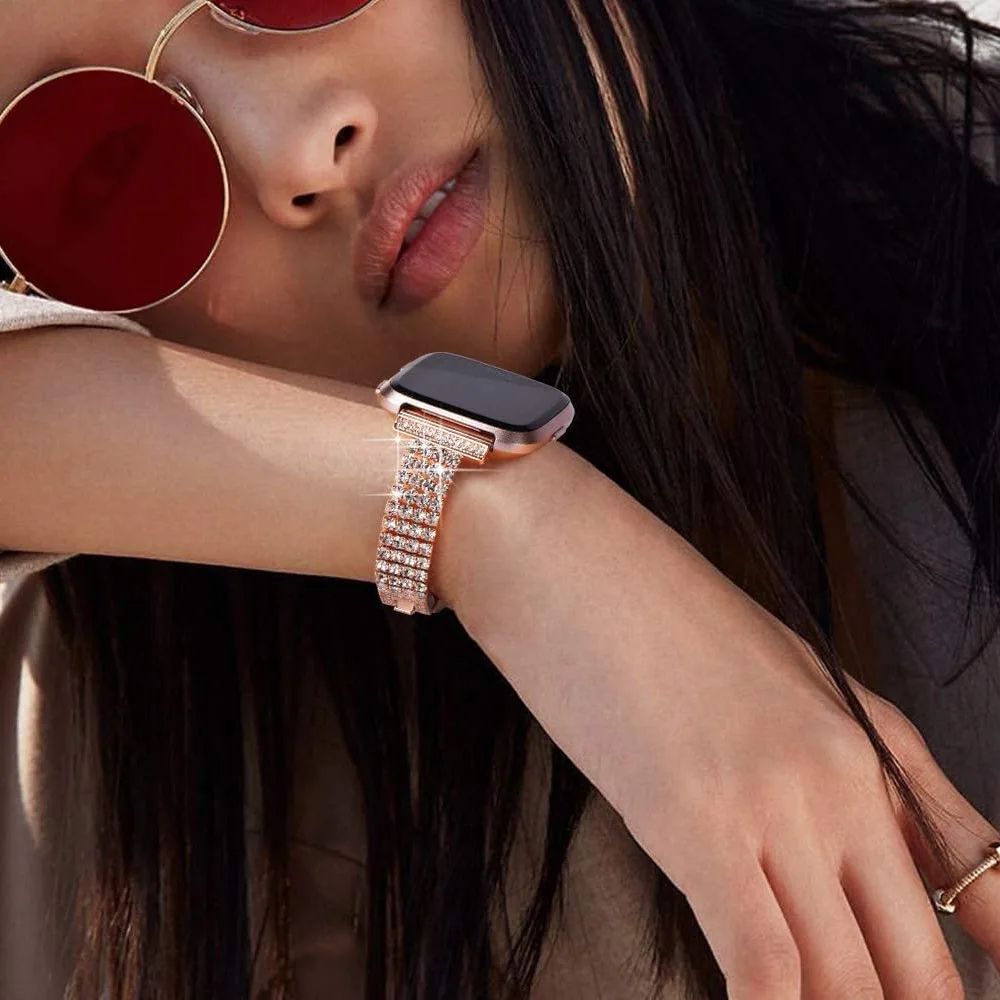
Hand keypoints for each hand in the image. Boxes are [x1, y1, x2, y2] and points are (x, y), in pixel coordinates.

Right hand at [443, 441, 998, 998]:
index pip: (985, 885)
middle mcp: (845, 780)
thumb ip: (834, 764)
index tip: (953, 989)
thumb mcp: (776, 678)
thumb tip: (869, 866)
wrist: (572, 558)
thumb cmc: (662, 613)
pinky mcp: (697, 827)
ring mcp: (776, 804)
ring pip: (844, 983)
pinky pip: (762, 965)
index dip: (985, 965)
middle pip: (918, 967)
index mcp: (873, 741)